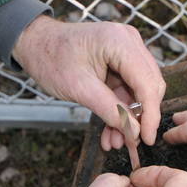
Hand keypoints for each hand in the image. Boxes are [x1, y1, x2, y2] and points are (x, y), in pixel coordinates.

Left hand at [13, 15, 164, 149]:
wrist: (36, 44)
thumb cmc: (50, 58)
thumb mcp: (79, 88)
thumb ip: (109, 109)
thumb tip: (134, 132)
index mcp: (120, 42)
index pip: (147, 84)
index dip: (150, 115)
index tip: (147, 139)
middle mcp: (129, 43)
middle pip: (150, 87)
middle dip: (140, 118)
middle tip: (129, 143)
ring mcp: (128, 51)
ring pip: (140, 93)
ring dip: (129, 119)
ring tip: (114, 141)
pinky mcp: (123, 62)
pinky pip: (130, 91)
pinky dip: (121, 111)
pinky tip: (111, 131)